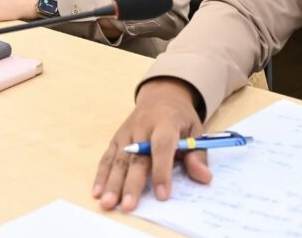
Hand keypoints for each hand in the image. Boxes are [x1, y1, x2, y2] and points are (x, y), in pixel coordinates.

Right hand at [94, 78, 210, 211]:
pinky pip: (107, 158)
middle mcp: (142, 127)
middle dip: (132, 183)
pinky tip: (97, 192)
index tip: (162, 195)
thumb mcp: (195, 130)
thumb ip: (197, 154)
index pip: (162, 146)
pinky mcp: (116, 139)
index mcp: (165, 122)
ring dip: (112, 183)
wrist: (161, 95)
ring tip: (108, 204)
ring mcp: (126, 133)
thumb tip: (204, 177)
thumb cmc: (180, 118)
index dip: (162, 171)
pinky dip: (102, 175)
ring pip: (118, 160)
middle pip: (136, 157)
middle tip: (128, 206)